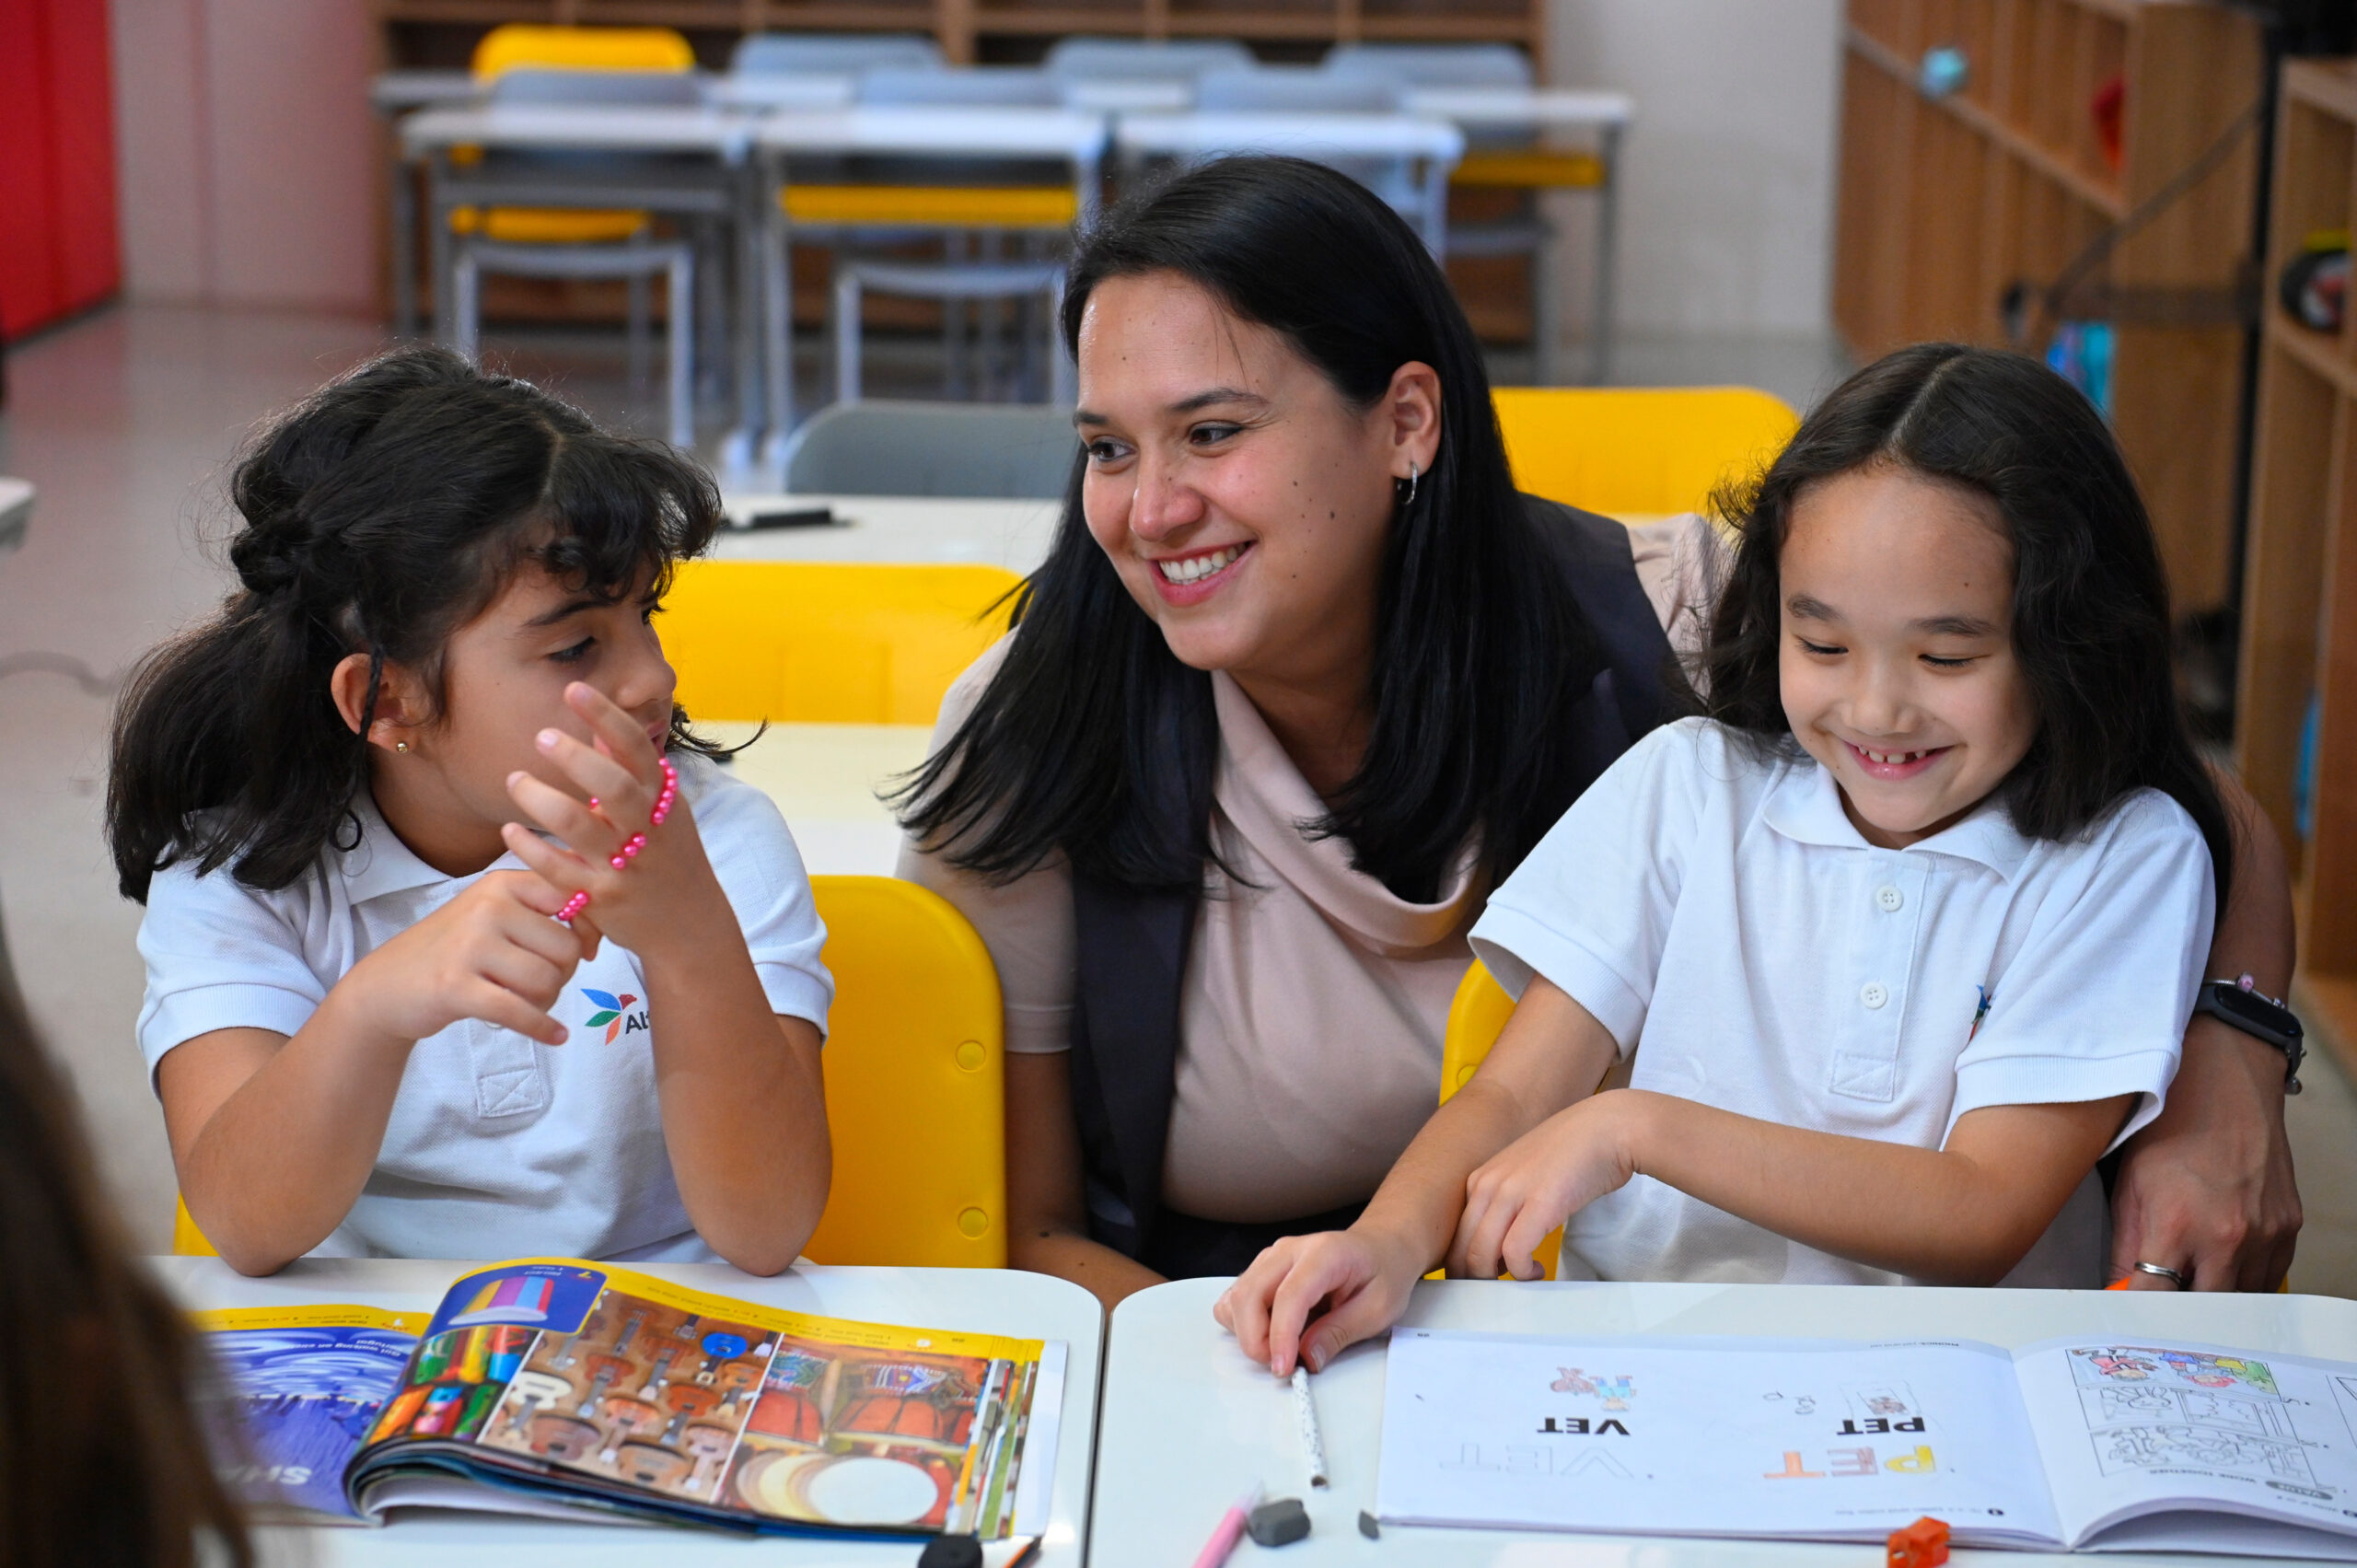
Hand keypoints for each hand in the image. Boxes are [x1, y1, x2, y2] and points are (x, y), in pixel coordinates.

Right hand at [341, 870, 585, 1046]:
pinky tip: (555, 1036)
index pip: (572, 900)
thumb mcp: (494, 913)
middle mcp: (487, 907)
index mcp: (502, 885)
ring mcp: (469, 946)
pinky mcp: (455, 987)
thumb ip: (543, 909)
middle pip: (565, 949)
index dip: (586, 931)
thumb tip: (597, 927)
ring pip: (547, 981)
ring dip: (546, 1002)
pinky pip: (519, 1011)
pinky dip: (543, 1028)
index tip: (582, 951)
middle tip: (540, 984)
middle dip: (563, 975)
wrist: (388, 986)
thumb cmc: (455, 951)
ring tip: (526, 1003)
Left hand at [502, 683, 728, 960]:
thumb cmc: (669, 857)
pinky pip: (559, 870)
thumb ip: (629, 771)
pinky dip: (531, 849)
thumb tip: (601, 725)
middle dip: (574, 758)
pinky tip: (509, 832)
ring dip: (540, 800)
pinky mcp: (602, 898)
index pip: (637, 748)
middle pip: (612, 786)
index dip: (607, 715)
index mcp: (661, 799)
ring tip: (514, 780)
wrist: (689, 925)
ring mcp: (624, 864)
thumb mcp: (661, 810)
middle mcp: (647, 829)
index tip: (574, 688)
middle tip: (540, 737)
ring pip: (578, 826)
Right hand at [1215, 1226, 1426, 1376]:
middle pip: (1249, 1294)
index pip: (1289, 1295)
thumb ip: (1340, 1333)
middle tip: (1282, 1365)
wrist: (1381, 1247)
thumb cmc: (1383, 1273)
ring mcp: (1272, 1258)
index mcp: (1324, 1254)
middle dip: (1255, 1340)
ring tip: (1282, 1348)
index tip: (1283, 1367)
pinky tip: (1271, 1332)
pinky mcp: (1262, 1270)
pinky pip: (1235, 1299)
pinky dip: (1243, 1323)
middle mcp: (1290, 1250)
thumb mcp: (1379, 1309)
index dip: (1281, 1336)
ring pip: (1236, 1298)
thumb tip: (1307, 1358)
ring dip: (1248, 1333)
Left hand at [1451, 1092, 1642, 1281]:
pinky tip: (1538, 1270)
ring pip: (1481, 1255)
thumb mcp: (1525, 1175)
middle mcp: (1488, 1185)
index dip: (1464, 1263)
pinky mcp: (1539, 1205)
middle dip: (1474, 1278)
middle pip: (1461, 1249)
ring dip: (1498, 1279)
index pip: (1454, 1233)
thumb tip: (1502, 1243)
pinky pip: (1515, 1253)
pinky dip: (1523, 1272)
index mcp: (1480, 1179)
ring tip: (1520, 1279)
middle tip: (1497, 1290)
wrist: (1608, 1128)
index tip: (1482, 1278)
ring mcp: (1511, 1193)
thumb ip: (1508, 1203)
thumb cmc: (1574, 1155)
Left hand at [2110, 1018, 2300, 1289]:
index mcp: (2176, 1224)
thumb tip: (2121, 1290)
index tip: (2129, 1321)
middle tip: (2162, 1311)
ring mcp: (2264, 1234)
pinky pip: (2268, 1276)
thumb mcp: (2128, 1185)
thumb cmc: (2168, 1130)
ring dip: (2214, 1300)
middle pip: (2204, 1310)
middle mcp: (2226, 1236)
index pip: (2157, 1301)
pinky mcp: (2287, 1228)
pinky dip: (2244, 1280)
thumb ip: (2126, 1245)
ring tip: (2190, 1287)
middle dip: (2180, 1315)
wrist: (2224, 1086)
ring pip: (2241, 1300)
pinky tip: (2222, 1267)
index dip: (2140, 1316)